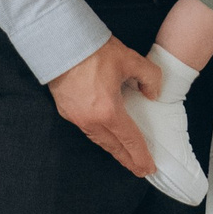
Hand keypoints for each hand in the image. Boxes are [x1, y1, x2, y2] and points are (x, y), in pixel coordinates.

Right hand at [48, 37, 158, 175]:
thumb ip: (150, 77)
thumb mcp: (130, 60)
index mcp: (108, 111)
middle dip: (128, 160)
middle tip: (139, 170)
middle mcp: (90, 120)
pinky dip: (99, 137)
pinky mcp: (66, 110)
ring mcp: (76, 117)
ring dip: (113, 149)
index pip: (129, 140)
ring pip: (98, 139)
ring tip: (124, 155)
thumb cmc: (93, 51)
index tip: (149, 167)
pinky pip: (87, 130)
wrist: (60, 43)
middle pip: (113, 146)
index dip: (141, 155)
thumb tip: (153, 93)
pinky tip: (105, 135)